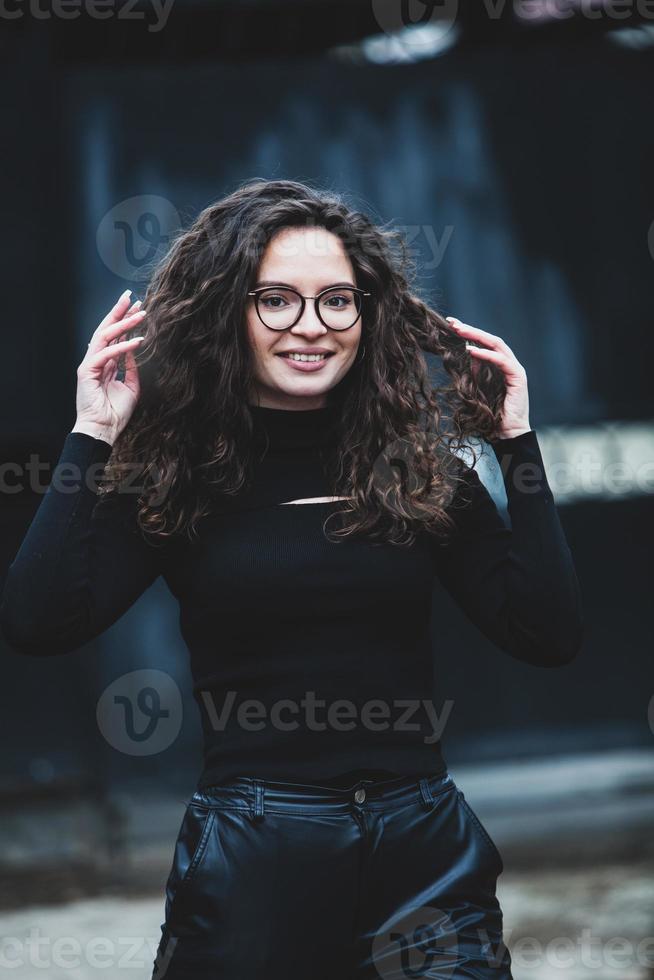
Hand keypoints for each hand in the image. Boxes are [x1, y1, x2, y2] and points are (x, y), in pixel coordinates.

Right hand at [72, 290, 146, 445]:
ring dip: (124, 323)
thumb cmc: (115, 413)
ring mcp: (90, 364)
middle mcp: (95, 360)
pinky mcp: (87, 371)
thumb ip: (131, 368)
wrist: (103, 430)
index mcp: (104, 363)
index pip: (114, 336)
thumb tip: (135, 349)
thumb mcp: (130, 386)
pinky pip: (107, 354)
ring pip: (106, 336)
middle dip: (119, 312)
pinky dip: (123, 346)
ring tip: (140, 313)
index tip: (137, 308)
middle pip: (106, 329)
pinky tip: (138, 340)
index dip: (125, 321)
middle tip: (132, 297)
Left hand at [445, 316, 530, 439]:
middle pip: (490, 339)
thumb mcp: (478, 389)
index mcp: (500, 365)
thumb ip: (476, 371)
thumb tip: (468, 353)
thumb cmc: (492, 415)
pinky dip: (486, 354)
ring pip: (497, 345)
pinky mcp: (518, 378)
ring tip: (460, 331)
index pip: (484, 343)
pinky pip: (501, 361)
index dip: (469, 333)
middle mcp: (509, 363)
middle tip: (453, 323)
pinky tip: (471, 350)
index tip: (451, 325)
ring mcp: (515, 369)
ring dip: (477, 336)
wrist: (507, 434)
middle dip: (471, 330)